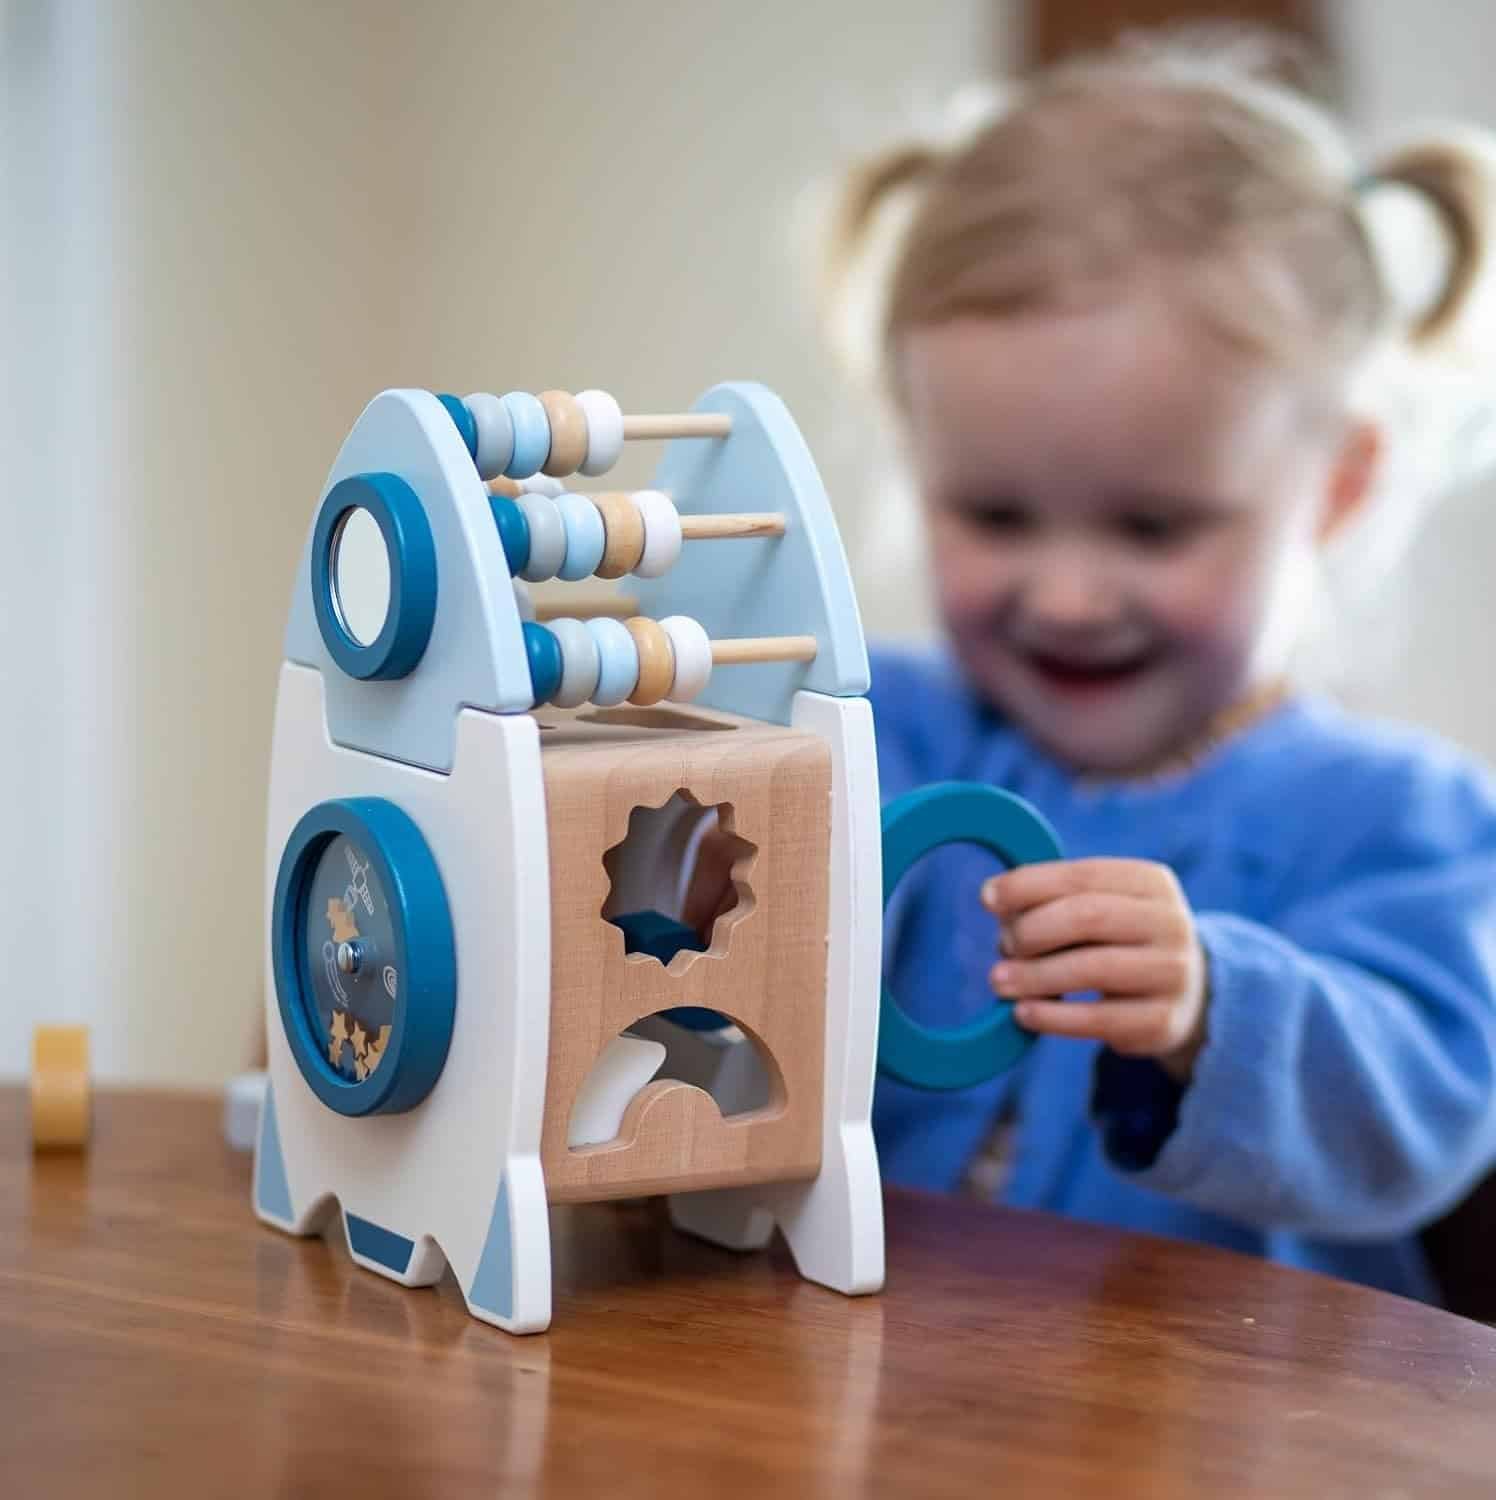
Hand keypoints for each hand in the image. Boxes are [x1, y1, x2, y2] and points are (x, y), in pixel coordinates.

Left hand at [982, 859, 1208, 1082]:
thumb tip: (995, 898)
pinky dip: (1052, 1016)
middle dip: (1033, 930)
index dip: (1029, 884)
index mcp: (1151, 882)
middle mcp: (1171, 923)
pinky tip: (1023, 1012)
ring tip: (999, 981)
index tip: (988, 898)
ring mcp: (1173, 974)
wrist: (1183, 998)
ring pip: (1092, 967)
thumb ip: (1052, 900)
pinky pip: (1098, 1019)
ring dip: (1034, 975)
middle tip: (1002, 946)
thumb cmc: (1117, 942)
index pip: (1082, 875)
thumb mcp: (1098, 909)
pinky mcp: (1163, 1021)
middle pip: (1088, 916)